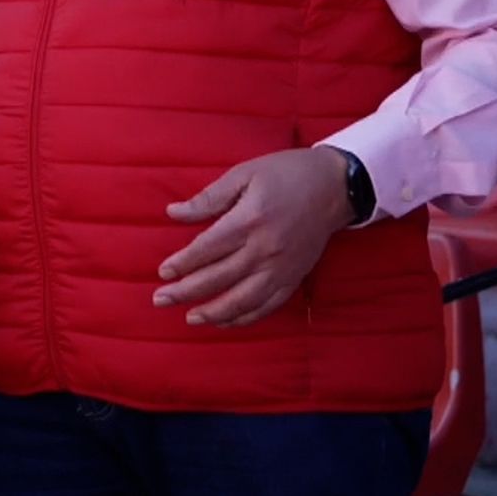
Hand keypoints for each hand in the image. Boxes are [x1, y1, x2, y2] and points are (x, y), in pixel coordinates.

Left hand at [154, 147, 352, 326]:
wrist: (335, 186)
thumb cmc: (285, 174)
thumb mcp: (243, 174)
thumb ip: (208, 198)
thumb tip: (174, 213)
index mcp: (249, 221)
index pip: (207, 249)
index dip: (183, 263)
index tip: (163, 272)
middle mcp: (265, 249)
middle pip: (219, 278)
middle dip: (187, 292)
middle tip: (160, 300)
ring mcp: (282, 267)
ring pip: (243, 299)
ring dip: (215, 312)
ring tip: (190, 318)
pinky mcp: (295, 277)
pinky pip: (269, 304)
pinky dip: (246, 317)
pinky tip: (226, 321)